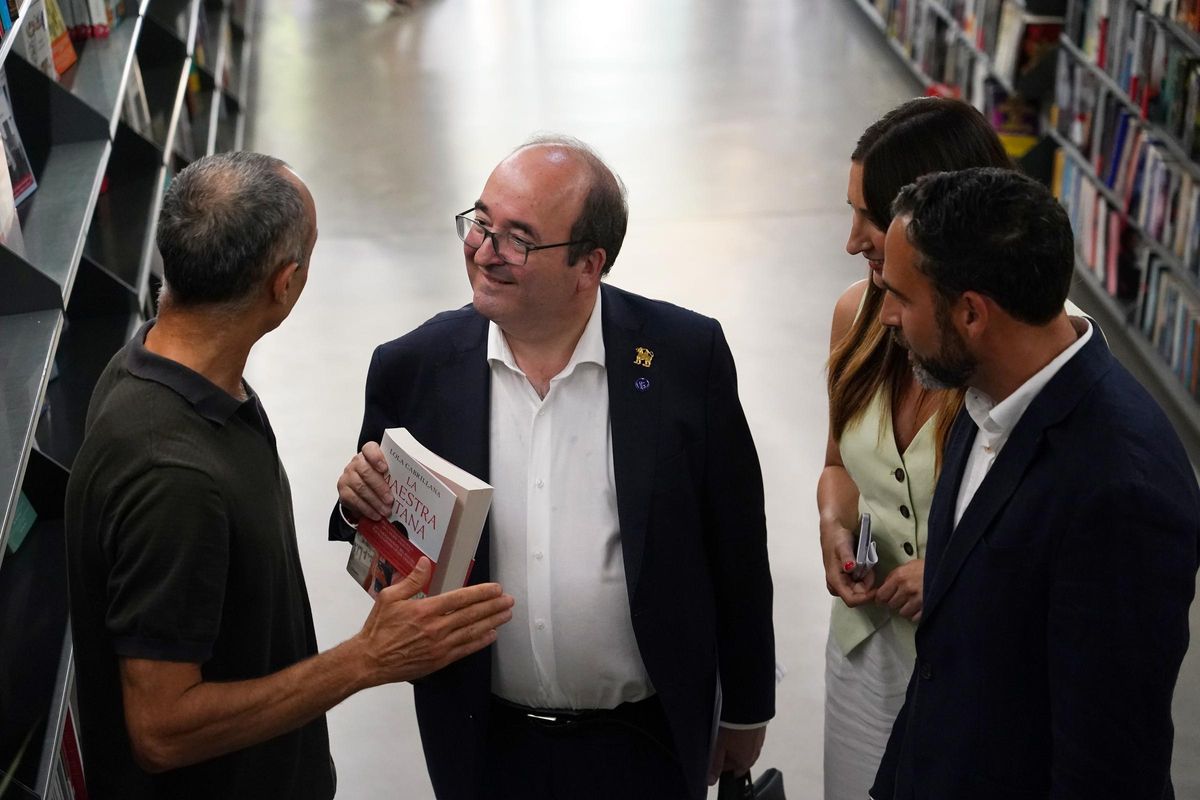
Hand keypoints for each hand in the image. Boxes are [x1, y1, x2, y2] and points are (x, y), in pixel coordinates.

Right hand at [337, 442, 392, 520]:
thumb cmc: (378, 477)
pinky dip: (366, 509)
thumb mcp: (387, 472)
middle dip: (380, 488)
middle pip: (366, 472)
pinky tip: (375, 514)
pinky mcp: (343, 490)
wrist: (361, 487)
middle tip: (390, 500)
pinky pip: (354, 500)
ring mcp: (348, 476)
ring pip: (360, 487)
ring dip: (375, 502)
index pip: (370, 449)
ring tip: (386, 510)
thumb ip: (396, 471)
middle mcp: (356, 462)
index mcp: (368, 454)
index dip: (376, 457)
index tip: (385, 468)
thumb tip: (416, 477)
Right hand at [356, 558, 514, 685]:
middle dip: (493, 606)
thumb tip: (424, 563)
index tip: (495, 588)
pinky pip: (465, 649)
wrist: (369, 660)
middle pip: (472, 614)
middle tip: (508, 600)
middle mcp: (435, 628)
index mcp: (424, 610)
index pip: (460, 598)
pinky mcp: (439, 660)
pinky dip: (480, 642)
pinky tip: (491, 635)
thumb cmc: (378, 629)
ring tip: (506, 614)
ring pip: (472, 631)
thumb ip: (411, 580)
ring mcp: (439, 646)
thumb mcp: (389, 596)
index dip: (481, 593)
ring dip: (492, 621)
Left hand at [706, 726, 765, 784]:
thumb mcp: (719, 747)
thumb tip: (711, 781)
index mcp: (745, 762)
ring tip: (728, 731)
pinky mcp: (761, 730)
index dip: (722, 765)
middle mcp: (755, 754)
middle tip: (720, 741)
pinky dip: (743, 734)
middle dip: (729, 754)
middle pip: (739, 759)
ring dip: (737, 743)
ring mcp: (759, 742)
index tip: (715, 755)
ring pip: (745, 748)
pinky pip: (751, 737)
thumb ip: (715, 764)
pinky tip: (736, 725)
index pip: (733, 771)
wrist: (748, 707)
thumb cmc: (734, 728)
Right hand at [821, 520, 875, 607]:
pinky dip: (865, 579)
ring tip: (867, 566)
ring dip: (867, 582)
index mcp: (835, 580)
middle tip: (870, 569)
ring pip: (859, 591)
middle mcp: (836, 585)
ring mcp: (841, 583)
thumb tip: (850, 568)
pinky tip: (865, 568)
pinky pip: (858, 585)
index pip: (852, 600)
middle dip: (868, 586)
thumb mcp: (843, 546)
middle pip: (857, 596)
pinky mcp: (845, 579)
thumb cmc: (837, 538)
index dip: (866, 598)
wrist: (834, 531)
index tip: (877, 588)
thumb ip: (847, 558)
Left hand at [874, 558, 923, 620]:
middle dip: (895, 602)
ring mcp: (917, 600)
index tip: (883, 599)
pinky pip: (914, 618)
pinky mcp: (927, 608)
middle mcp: (907, 589)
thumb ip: (894, 576)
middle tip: (902, 597)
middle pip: (891, 605)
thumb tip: (883, 587)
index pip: (881, 595)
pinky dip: (916, 614)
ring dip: (906, 609)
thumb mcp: (908, 566)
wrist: (948, 570)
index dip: (881, 598)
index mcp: (900, 576)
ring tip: (913, 601)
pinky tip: (919, 606)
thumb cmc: (928, 567)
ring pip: (902, 613)